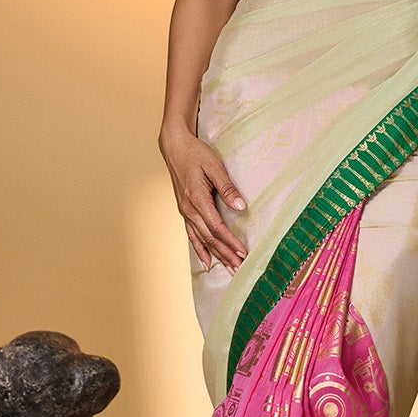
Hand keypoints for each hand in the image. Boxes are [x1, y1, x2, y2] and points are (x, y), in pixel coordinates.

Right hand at [160, 126, 247, 271]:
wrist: (174, 147)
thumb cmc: (196, 153)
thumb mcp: (215, 166)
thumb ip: (227, 188)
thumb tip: (240, 206)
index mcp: (197, 199)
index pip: (217, 227)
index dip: (230, 242)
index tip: (243, 252)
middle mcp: (189, 209)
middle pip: (210, 238)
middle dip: (226, 254)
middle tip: (240, 268)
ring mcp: (185, 211)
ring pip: (201, 239)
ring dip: (216, 255)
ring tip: (229, 269)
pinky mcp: (184, 210)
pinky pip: (192, 234)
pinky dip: (200, 249)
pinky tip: (206, 261)